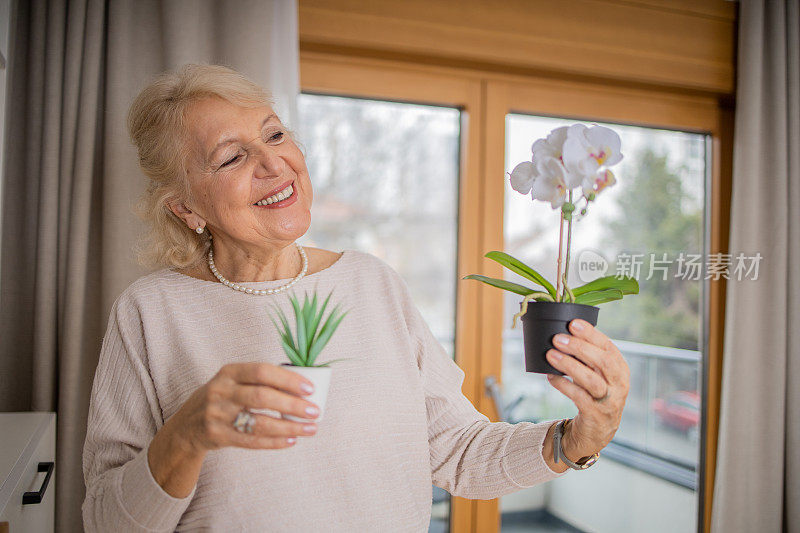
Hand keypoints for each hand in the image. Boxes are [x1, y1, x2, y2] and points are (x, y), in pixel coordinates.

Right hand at [172, 362, 320, 453]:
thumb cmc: (222, 398)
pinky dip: (275, 442)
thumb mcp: (232, 382)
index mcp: (229, 372)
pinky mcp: (218, 436)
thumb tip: (302, 388)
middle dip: (292, 405)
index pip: (262, 371)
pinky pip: (252, 441)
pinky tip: (292, 440)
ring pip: (259, 422)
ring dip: (289, 427)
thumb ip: (260, 382)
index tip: (310, 388)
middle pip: (262, 397)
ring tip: (309, 429)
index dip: (288, 379)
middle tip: (314, 411)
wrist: (186, 426)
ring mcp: (217, 415)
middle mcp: (221, 391)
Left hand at [545, 319, 629, 458]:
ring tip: (550, 354)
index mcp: (620, 369)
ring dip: (569, 365)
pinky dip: (564, 385)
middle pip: (603, 362)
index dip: (591, 334)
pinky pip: (579, 397)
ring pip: (591, 380)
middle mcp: (619, 384)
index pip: (608, 347)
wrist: (598, 430)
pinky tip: (551, 377)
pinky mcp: (596, 414)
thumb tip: (562, 335)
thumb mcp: (597, 374)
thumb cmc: (594, 393)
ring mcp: (609, 400)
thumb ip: (587, 357)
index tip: (573, 323)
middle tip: (557, 338)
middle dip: (579, 347)